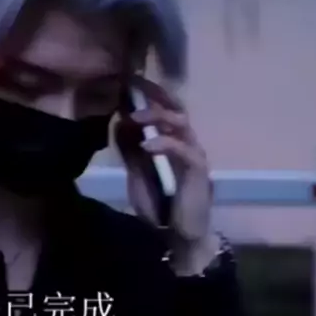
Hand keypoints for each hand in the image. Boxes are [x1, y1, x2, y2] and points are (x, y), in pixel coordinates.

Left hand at [116, 77, 216, 269]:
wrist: (176, 236)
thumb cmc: (159, 204)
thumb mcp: (137, 171)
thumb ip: (129, 147)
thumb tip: (118, 120)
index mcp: (172, 140)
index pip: (164, 107)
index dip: (148, 92)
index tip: (126, 80)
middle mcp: (186, 142)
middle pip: (175, 108)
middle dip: (155, 95)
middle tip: (132, 87)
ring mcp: (194, 154)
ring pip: (181, 124)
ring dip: (157, 117)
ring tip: (133, 118)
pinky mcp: (198, 171)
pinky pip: (184, 150)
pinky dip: (165, 144)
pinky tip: (147, 146)